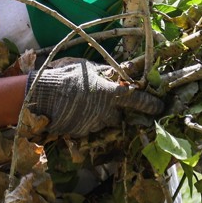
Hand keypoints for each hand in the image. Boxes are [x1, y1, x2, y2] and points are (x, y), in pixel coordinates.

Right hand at [25, 58, 161, 136]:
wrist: (42, 97)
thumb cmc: (66, 77)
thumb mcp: (88, 68)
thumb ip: (107, 73)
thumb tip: (120, 73)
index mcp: (110, 93)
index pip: (137, 99)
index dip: (150, 104)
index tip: (159, 106)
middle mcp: (106, 112)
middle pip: (121, 115)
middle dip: (119, 112)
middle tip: (112, 106)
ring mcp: (94, 124)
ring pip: (105, 121)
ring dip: (101, 115)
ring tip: (86, 105)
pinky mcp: (83, 133)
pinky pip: (91, 127)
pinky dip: (88, 121)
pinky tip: (78, 112)